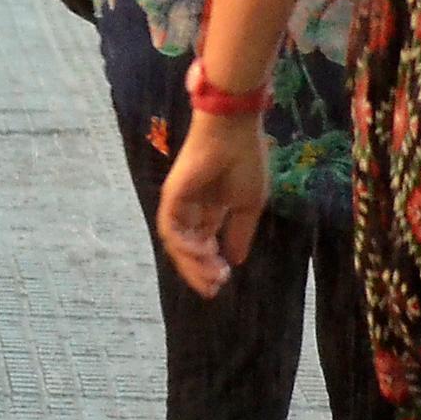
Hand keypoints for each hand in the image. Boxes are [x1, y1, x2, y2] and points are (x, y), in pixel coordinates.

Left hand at [156, 112, 269, 296]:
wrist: (233, 132)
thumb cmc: (246, 161)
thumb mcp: (249, 205)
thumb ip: (240, 233)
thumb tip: (235, 261)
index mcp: (211, 207)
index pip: (204, 242)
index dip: (211, 264)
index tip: (223, 281)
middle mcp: (192, 208)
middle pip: (189, 248)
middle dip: (200, 270)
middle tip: (215, 287)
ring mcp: (179, 203)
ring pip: (178, 243)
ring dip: (193, 263)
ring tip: (212, 275)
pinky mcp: (171, 196)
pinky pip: (171, 229)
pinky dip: (185, 245)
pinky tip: (204, 252)